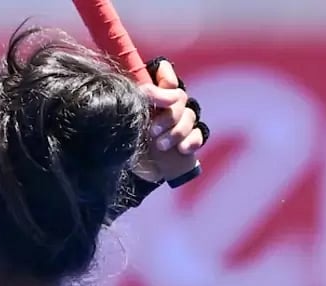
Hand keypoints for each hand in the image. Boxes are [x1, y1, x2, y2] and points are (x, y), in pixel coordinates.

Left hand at [133, 57, 209, 185]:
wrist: (135, 172)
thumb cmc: (127, 142)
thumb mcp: (127, 120)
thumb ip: (138, 100)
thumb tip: (148, 86)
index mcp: (151, 95)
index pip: (164, 74)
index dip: (164, 78)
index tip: (154, 93)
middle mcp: (168, 104)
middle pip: (180, 97)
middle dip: (168, 115)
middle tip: (153, 131)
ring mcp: (181, 121)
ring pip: (189, 116)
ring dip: (176, 132)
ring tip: (160, 146)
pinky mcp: (190, 138)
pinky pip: (198, 133)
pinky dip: (191, 141)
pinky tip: (181, 149)